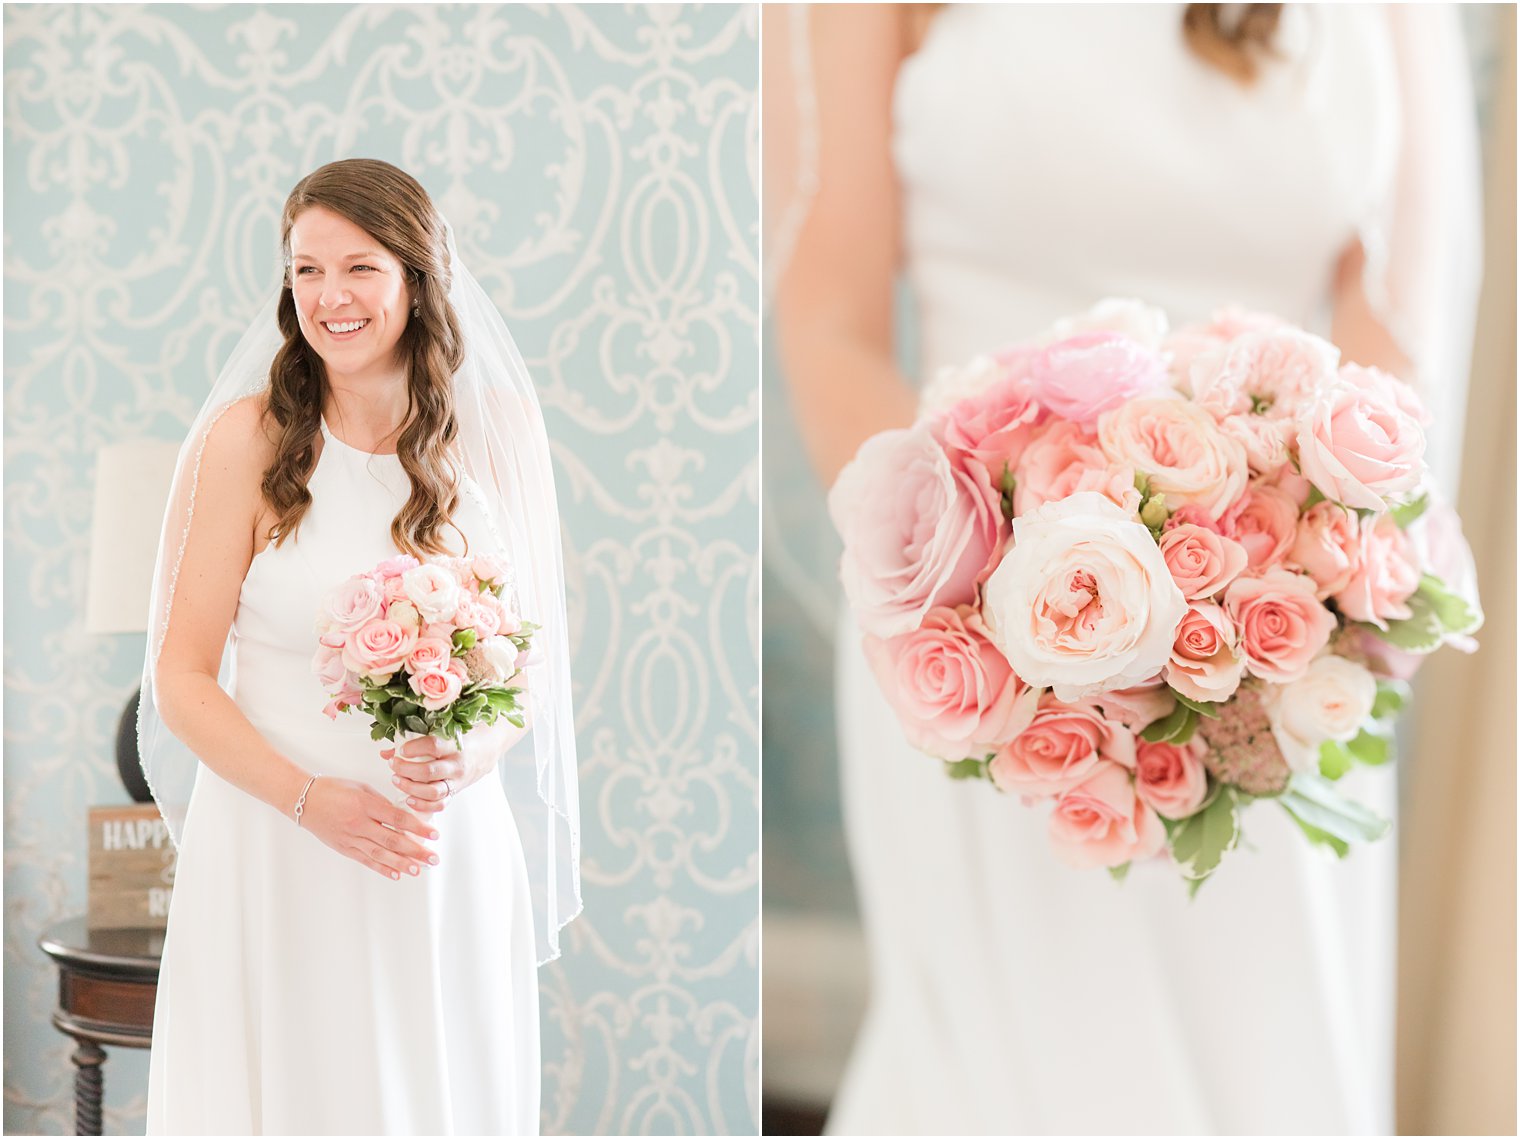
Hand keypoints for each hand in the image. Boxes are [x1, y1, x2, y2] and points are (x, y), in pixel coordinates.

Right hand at [296, 776, 439, 879]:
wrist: (304, 800)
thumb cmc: (333, 789)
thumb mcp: (361, 788)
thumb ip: (381, 803)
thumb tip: (401, 817)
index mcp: (365, 805)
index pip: (398, 819)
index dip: (418, 828)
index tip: (434, 834)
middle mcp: (359, 823)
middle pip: (392, 839)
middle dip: (415, 850)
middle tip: (433, 858)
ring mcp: (350, 838)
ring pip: (380, 853)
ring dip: (401, 863)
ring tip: (418, 869)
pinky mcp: (343, 848)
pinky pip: (365, 860)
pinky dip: (381, 868)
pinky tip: (395, 874)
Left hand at [381, 728, 498, 813]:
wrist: (488, 748)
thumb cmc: (464, 737)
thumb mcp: (444, 732)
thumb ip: (416, 740)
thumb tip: (387, 752)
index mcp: (455, 745)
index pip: (433, 746)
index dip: (414, 748)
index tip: (401, 749)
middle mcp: (457, 765)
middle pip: (429, 771)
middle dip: (406, 769)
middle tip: (393, 765)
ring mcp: (457, 781)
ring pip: (433, 791)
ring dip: (411, 788)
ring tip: (397, 780)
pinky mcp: (456, 792)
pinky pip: (440, 805)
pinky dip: (423, 805)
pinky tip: (409, 799)